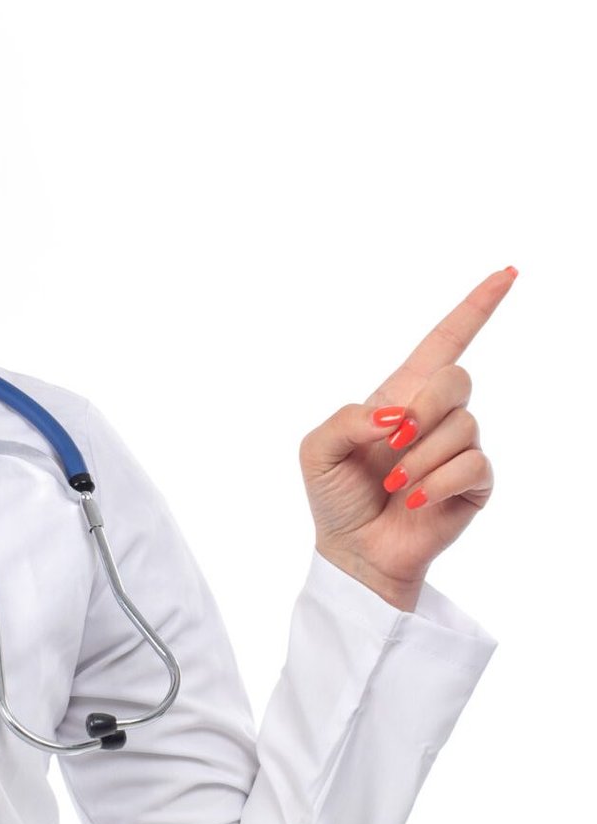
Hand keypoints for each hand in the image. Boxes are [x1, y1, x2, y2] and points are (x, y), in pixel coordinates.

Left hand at [298, 266, 515, 609]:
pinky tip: (415, 501)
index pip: (444, 341)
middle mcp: (434, 416)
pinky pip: (473, 465)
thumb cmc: (335, 496)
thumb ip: (345, 419)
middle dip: (424, 407)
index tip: (506, 275)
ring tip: (396, 485)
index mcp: (399, 396)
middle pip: (457, 378)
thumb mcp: (316, 450)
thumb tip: (395, 415)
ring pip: (463, 426)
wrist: (354, 549)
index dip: (475, 308)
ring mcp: (458, 448)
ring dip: (422, 457)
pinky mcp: (475, 483)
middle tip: (392, 440)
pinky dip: (438, 483)